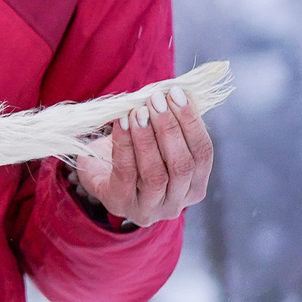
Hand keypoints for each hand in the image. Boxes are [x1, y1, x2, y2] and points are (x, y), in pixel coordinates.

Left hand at [71, 85, 213, 228]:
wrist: (97, 175)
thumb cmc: (135, 155)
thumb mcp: (158, 141)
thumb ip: (171, 123)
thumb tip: (177, 93)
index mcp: (194, 187)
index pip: (203, 154)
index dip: (192, 122)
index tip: (178, 94)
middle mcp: (176, 203)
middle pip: (182, 165)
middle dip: (170, 128)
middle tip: (156, 100)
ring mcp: (149, 208)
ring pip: (156, 173)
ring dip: (148, 138)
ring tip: (139, 111)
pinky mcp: (121, 203)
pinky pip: (126, 173)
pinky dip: (125, 145)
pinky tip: (121, 123)